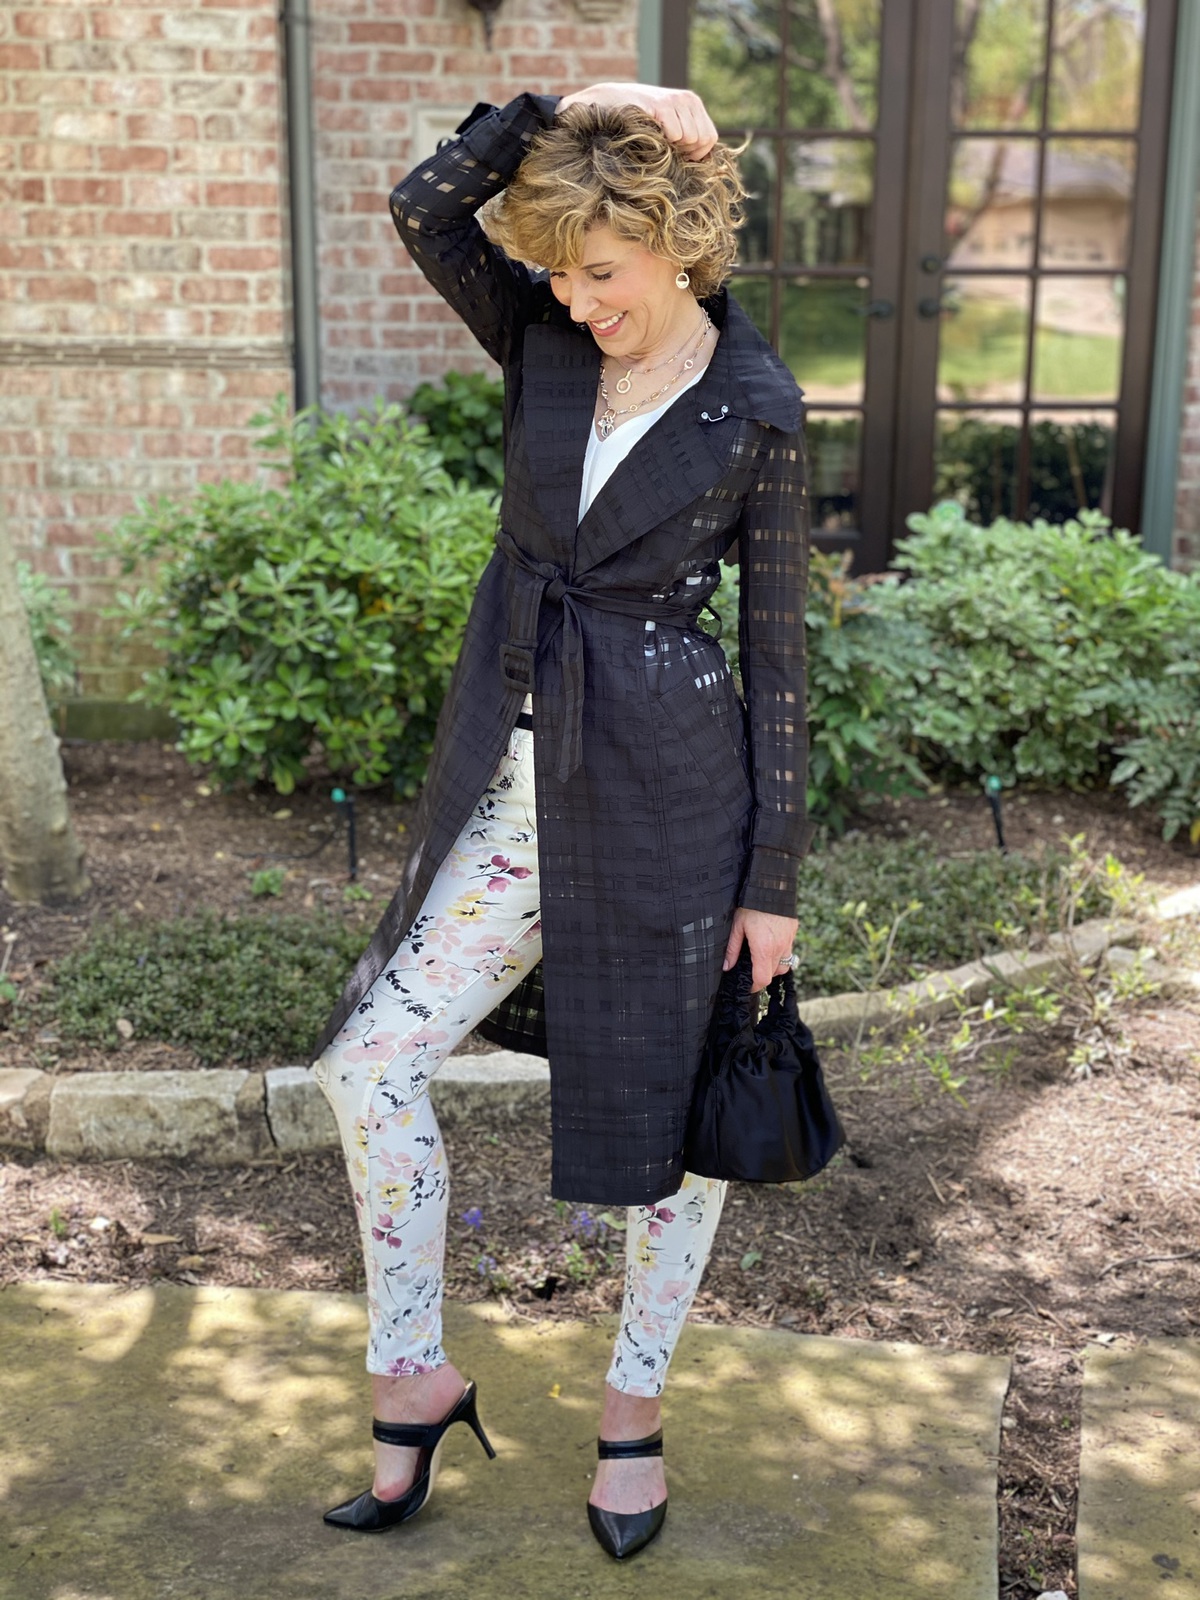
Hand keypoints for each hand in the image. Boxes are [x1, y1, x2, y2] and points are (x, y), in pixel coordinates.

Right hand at [556, 83, 717, 160]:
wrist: (609, 102)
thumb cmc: (638, 123)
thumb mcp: (667, 128)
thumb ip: (685, 141)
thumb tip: (702, 166)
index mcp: (693, 104)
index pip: (710, 138)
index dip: (696, 153)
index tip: (677, 154)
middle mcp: (689, 99)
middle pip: (703, 140)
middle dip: (685, 150)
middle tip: (664, 146)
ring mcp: (676, 100)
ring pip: (691, 138)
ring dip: (672, 145)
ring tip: (656, 138)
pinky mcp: (662, 104)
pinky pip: (675, 133)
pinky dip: (662, 140)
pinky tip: (649, 133)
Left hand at [723, 908, 798, 993]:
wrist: (772, 885)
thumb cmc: (752, 905)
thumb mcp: (737, 926)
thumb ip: (732, 949)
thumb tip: (727, 966)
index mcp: (764, 948)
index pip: (762, 979)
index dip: (754, 987)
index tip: (747, 986)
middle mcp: (779, 948)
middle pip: (773, 974)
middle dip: (762, 975)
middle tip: (751, 969)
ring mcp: (789, 940)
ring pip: (784, 964)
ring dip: (773, 966)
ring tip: (762, 957)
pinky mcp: (793, 932)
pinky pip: (789, 950)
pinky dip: (780, 953)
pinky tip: (770, 944)